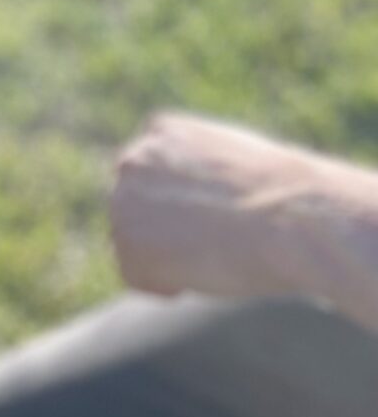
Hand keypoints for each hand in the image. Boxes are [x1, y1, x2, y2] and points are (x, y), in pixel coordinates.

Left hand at [111, 113, 377, 328]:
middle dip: (162, 231)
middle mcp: (134, 158)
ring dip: (163, 259)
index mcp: (161, 130)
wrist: (293, 218)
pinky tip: (201, 276)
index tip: (207, 221)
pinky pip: (134, 276)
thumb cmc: (282, 196)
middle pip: (133, 207)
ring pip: (131, 241)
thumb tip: (187, 203)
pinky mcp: (129, 242)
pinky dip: (162, 286)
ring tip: (212, 258)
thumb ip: (199, 173)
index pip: (148, 174)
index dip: (174, 205)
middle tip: (210, 247)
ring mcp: (124, 199)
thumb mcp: (236, 163)